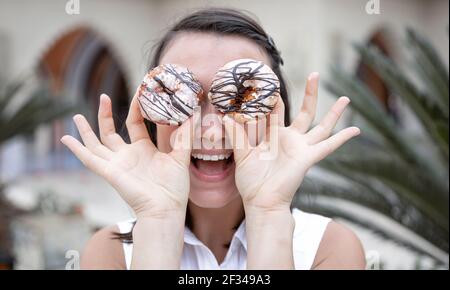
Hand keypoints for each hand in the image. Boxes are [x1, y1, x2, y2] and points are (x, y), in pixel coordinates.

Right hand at [61, 93, 193, 217]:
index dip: (135, 109)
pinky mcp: (109, 172)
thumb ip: (184, 137)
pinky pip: (90, 159)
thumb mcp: (180, 157)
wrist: (166, 209)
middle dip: (105, 115)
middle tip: (102, 96)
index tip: (137, 92)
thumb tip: (192, 115)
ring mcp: (117, 164)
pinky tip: (66, 139)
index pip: (134, 124)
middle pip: (111, 132)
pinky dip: (77, 149)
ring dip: (86, 130)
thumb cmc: (174, 188)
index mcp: (144, 150)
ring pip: (96, 143)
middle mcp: (127, 156)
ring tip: (76, 115)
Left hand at [224, 73, 359, 211]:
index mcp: (274, 135)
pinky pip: (328, 146)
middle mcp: (290, 139)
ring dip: (334, 112)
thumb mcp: (241, 154)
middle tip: (315, 74)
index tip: (274, 79)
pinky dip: (343, 138)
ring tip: (346, 97)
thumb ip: (235, 135)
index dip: (276, 96)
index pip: (276, 110)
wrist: (260, 200)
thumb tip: (224, 117)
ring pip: (321, 125)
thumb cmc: (251, 180)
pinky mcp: (308, 158)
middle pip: (305, 111)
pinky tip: (356, 129)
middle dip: (311, 93)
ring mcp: (302, 147)